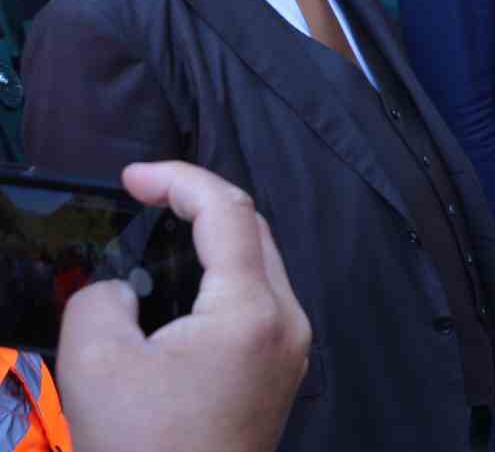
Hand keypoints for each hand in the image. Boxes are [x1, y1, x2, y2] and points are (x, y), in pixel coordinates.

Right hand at [57, 161, 311, 451]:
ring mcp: (290, 349)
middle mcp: (287, 321)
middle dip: (199, 204)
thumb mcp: (95, 363)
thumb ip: (102, 298)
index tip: (132, 178)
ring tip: (156, 236)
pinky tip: (178, 288)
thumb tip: (121, 287)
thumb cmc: (143, 449)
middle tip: (144, 200)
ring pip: (259, 265)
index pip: (229, 211)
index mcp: (253, 309)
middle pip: (253, 232)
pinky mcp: (278, 373)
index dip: (180, 179)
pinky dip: (220, 279)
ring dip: (212, 241)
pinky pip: (256, 302)